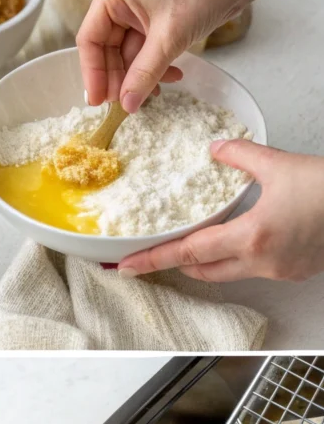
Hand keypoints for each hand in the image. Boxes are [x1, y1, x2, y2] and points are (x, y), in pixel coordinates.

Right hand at [77, 0, 235, 111]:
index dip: (93, 74)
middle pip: (106, 49)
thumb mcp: (169, 39)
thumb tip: (126, 106)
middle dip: (120, 78)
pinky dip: (153, 66)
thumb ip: (144, 74)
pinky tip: (172, 76)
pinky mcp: (149, 17)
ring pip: (126, 53)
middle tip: (128, 105)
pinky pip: (142, 49)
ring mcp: (133, 8)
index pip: (90, 41)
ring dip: (140, 75)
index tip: (100, 102)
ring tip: (158, 92)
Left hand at [118, 139, 323, 282]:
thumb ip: (240, 156)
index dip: (155, 260)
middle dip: (179, 263)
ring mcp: (280, 270)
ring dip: (210, 261)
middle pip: (205, 271)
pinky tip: (242, 238)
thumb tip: (216, 149)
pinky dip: (240, 258)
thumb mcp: (279, 163)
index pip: (189, 252)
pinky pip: (256, 269)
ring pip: (229, 273)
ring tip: (197, 242)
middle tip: (159, 252)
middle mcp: (262, 262)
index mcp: (251, 238)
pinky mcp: (296, 271)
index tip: (127, 268)